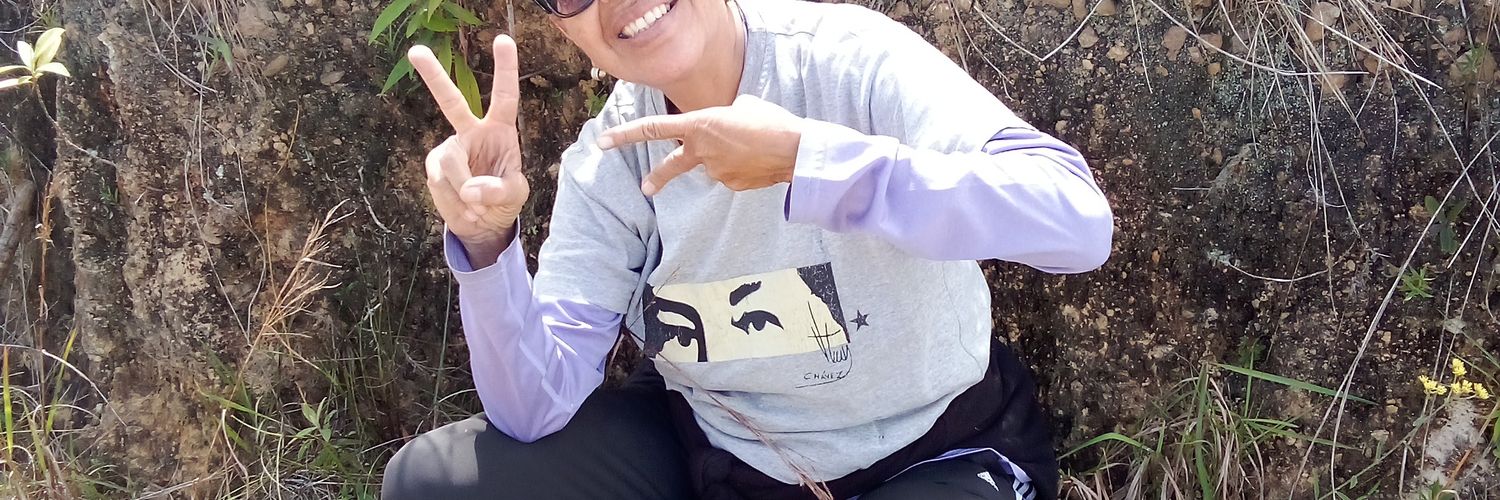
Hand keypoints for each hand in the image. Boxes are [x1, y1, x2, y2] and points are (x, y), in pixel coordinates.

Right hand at [411, 36, 528, 266]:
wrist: (482, 222)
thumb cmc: (504, 200)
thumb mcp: (514, 196)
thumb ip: (498, 191)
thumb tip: (471, 189)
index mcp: (500, 129)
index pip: (504, 96)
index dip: (505, 69)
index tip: (503, 40)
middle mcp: (472, 131)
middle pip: (451, 101)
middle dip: (433, 76)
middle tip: (415, 50)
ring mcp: (450, 147)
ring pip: (451, 164)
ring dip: (464, 191)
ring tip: (477, 207)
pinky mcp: (434, 165)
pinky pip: (441, 181)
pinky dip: (453, 200)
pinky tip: (463, 206)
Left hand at [597, 94, 803, 195]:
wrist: (794, 150)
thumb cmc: (770, 121)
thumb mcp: (741, 106)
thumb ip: (722, 117)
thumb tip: (722, 129)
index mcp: (698, 124)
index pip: (653, 129)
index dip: (625, 135)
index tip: (604, 142)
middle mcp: (701, 150)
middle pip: (671, 165)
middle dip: (658, 178)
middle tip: (646, 188)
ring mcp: (714, 171)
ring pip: (714, 165)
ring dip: (729, 158)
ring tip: (754, 148)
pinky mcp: (730, 185)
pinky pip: (731, 174)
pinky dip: (741, 169)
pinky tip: (758, 161)